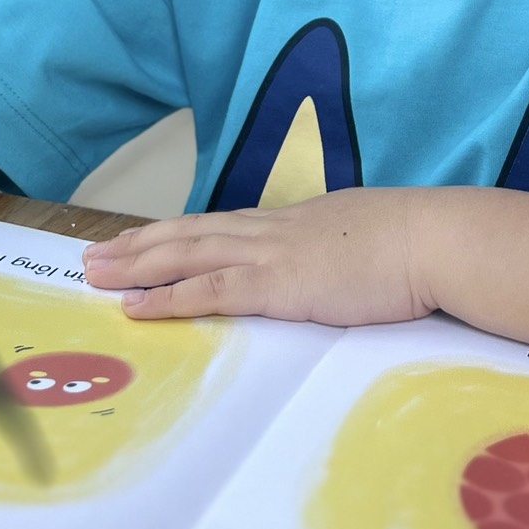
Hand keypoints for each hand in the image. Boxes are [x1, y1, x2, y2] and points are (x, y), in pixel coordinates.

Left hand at [82, 188, 450, 325]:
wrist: (435, 239)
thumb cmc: (417, 246)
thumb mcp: (369, 242)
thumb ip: (341, 253)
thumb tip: (337, 266)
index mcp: (293, 222)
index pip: (220, 226)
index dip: (175, 232)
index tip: (140, 238)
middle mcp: (272, 231)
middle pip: (190, 234)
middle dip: (138, 245)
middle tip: (93, 254)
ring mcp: (271, 255)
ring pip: (187, 255)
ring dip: (136, 266)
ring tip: (95, 274)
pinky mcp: (277, 285)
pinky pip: (209, 291)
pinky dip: (168, 298)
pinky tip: (136, 306)